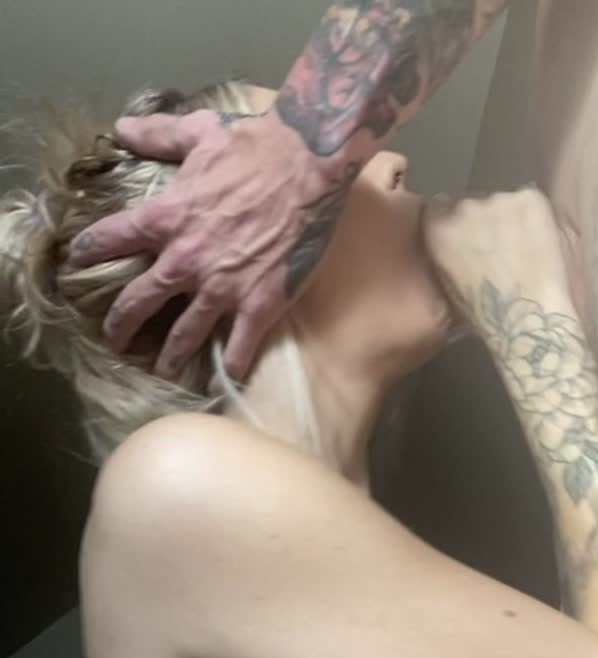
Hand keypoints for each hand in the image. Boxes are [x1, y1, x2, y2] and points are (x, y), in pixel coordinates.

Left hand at [67, 109, 340, 380]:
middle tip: (114, 341)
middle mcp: (186, 260)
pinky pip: (239, 346)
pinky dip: (231, 366)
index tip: (77, 264)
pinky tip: (226, 378)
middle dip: (120, 325)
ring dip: (170, 358)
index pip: (113, 238)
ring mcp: (222, 287)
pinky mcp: (258, 303)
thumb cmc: (254, 145)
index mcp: (167, 218)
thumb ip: (159, 134)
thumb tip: (122, 128)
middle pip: (139, 302)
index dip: (91, 251)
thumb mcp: (199, 133)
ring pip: (184, 334)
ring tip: (162, 371)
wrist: (307, 163)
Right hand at [423, 188, 573, 331]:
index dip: (453, 222)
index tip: (465, 238)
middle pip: (470, 203)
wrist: (527, 315)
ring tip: (520, 248)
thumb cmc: (484, 313)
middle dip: (480, 221)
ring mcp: (498, 198)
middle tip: (495, 248)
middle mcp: (463, 206)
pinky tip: (538, 242)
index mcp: (437, 228)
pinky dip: (533, 217)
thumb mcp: (446, 282)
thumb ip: (444, 251)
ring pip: (501, 202)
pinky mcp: (530, 198)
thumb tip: (451, 241)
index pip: (438, 207)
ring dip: (507, 219)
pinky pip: (528, 201)